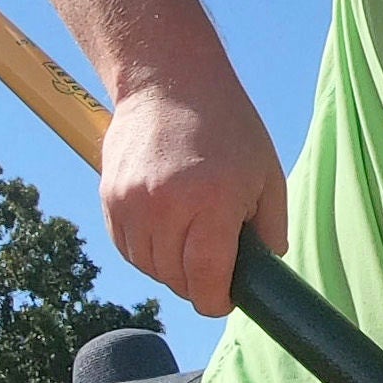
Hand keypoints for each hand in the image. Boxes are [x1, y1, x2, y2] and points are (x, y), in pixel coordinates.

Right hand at [101, 77, 285, 316]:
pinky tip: (166, 229)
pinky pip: (127, 248)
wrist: (168, 82)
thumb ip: (271, 229)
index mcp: (212, 201)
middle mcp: (166, 206)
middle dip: (198, 282)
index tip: (225, 298)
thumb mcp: (267, 174)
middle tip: (215, 262)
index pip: (205, 281)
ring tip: (190, 239)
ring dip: (171, 267)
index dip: (217, 301)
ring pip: (150, 268)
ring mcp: (132, 203)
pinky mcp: (110, 198)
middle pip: (177, 280)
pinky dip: (147, 250)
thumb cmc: (227, 126)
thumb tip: (264, 270)